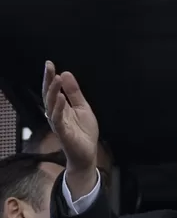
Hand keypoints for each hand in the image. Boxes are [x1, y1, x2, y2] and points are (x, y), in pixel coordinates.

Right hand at [42, 61, 99, 184]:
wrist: (87, 153)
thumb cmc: (84, 132)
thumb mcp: (83, 108)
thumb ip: (75, 93)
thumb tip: (66, 73)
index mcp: (60, 107)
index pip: (52, 90)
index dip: (50, 77)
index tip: (49, 64)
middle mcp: (56, 113)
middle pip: (49, 95)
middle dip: (48, 80)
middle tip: (49, 67)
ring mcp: (58, 123)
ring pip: (51, 105)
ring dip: (53, 91)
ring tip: (56, 79)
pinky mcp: (63, 132)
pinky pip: (58, 119)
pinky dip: (58, 108)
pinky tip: (61, 98)